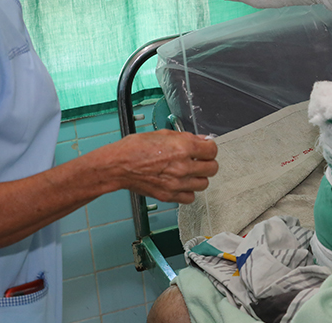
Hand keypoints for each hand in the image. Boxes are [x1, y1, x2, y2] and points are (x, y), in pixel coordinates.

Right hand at [95, 130, 217, 203]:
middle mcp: (183, 166)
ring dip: (199, 177)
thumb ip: (186, 137)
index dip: (210, 148)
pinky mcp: (169, 195)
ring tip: (189, 172)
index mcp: (183, 148)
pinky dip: (188, 191)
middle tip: (200, 160)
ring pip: (204, 184)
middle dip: (207, 162)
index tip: (206, 148)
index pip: (212, 150)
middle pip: (212, 168)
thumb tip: (201, 140)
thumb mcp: (163, 134)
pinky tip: (181, 183)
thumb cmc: (135, 148)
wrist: (119, 165)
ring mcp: (177, 183)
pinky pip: (190, 197)